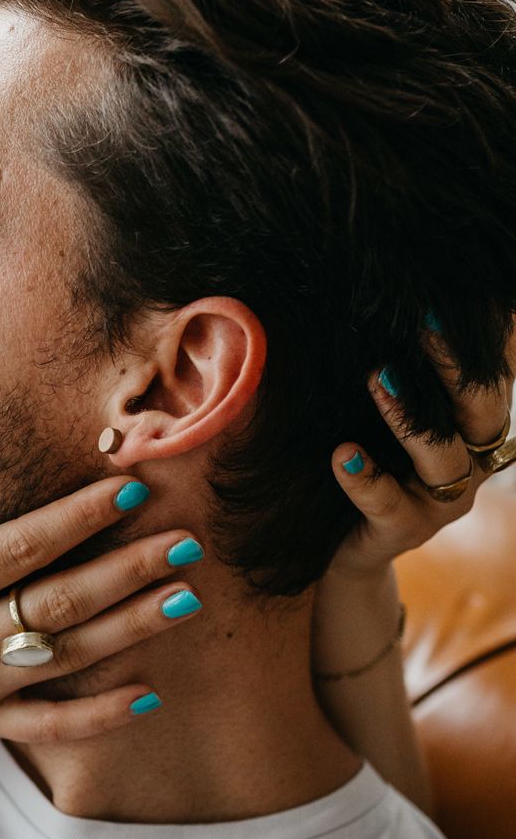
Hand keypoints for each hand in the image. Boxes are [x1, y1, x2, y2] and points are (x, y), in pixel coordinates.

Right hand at [0, 459, 204, 757]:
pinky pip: (49, 725)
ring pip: (68, 657)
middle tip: (185, 540)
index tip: (127, 490)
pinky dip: (99, 715)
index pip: (17, 550)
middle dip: (127, 570)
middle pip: (60, 602)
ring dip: (132, 628)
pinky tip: (148, 695)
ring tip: (186, 596)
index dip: (75, 520)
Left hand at [327, 321, 514, 580]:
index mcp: (476, 422)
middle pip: (482, 409)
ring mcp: (443, 501)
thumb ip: (403, 363)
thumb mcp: (393, 410)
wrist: (342, 546)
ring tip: (377, 378)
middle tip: (425, 320)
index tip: (454, 296)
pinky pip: (389, 505)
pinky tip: (343, 454)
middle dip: (456, 364)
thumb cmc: (371, 456)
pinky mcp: (403, 531)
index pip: (496, 373)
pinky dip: (367, 479)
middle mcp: (473, 459)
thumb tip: (398, 292)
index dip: (487, 337)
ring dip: (411, 417)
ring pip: (443, 458)